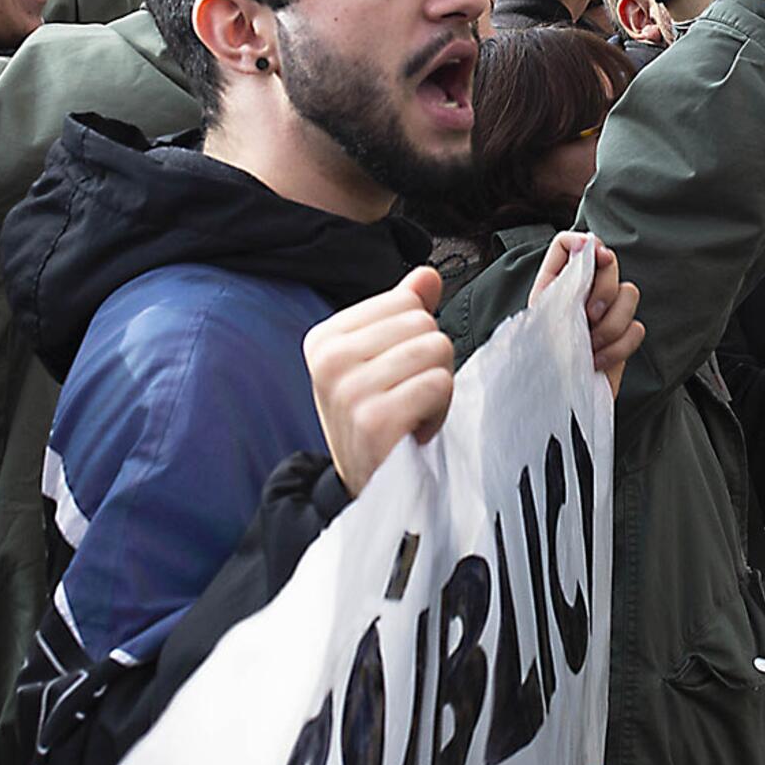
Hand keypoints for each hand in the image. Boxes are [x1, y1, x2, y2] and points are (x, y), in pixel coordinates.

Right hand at [303, 268, 453, 497]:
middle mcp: (329, 360)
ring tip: (409, 414)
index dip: (415, 340)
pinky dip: (439, 410)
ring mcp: (349, 390)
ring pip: (436, 349)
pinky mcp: (374, 420)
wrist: (369, 490)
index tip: (393, 378)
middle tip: (404, 399)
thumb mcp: (383, 361)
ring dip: (437, 387)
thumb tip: (427, 275)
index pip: (407, 302)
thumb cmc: (378, 421)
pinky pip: (439, 383)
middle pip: (424, 323)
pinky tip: (414, 430)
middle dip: (430, 363)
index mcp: (326, 338)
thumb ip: (404, 313)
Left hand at [532, 234, 644, 397]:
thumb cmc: (536, 366)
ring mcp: (604, 316)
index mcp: (554, 284)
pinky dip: (618, 347)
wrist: (550, 408)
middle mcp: (581, 294)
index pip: (570, 243)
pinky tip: (598, 361)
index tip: (594, 259)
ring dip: (611, 324)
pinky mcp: (621, 340)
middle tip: (587, 318)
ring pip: (630, 294)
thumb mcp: (540, 317)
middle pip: (608, 262)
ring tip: (590, 346)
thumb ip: (560, 280)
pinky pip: (637, 329)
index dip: (585, 245)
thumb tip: (582, 245)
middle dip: (603, 291)